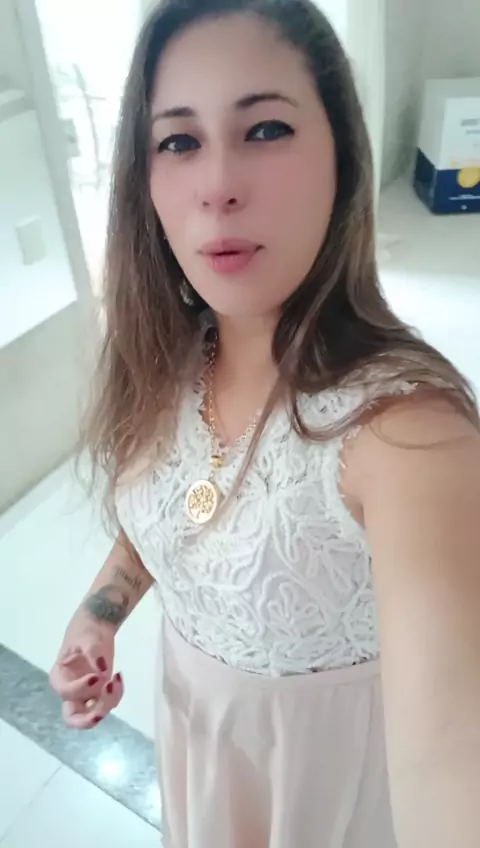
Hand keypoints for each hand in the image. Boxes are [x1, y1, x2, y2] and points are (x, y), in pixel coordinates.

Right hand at [50, 615, 123, 729]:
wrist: (97, 624)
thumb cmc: (86, 630)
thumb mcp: (87, 637)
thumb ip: (92, 652)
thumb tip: (102, 670)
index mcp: (60, 677)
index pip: (65, 693)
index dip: (80, 689)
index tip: (96, 676)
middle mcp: (71, 690)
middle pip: (73, 718)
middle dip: (87, 720)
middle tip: (100, 712)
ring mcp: (86, 694)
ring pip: (94, 713)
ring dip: (108, 703)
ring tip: (117, 680)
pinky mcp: (101, 691)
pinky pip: (109, 702)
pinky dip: (116, 694)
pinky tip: (119, 676)